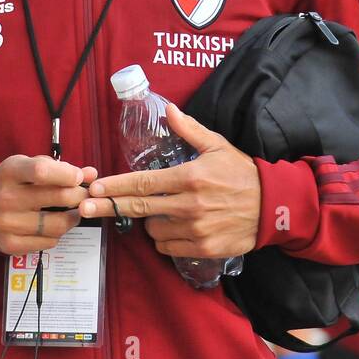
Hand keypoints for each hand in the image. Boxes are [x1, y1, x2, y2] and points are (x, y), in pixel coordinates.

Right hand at [0, 155, 98, 254]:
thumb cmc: (13, 183)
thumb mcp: (29, 165)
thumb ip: (60, 168)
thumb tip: (91, 174)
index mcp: (10, 172)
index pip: (41, 171)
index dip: (67, 174)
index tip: (79, 177)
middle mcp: (5, 197)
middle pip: (58, 198)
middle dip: (80, 196)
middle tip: (84, 195)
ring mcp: (6, 223)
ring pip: (58, 224)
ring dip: (73, 218)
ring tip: (73, 211)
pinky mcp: (9, 244)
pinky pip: (49, 241)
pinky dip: (57, 234)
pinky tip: (53, 225)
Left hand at [81, 104, 259, 259]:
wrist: (273, 206)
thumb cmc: (242, 173)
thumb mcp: (217, 146)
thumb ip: (189, 130)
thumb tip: (167, 110)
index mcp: (189, 177)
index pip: (143, 183)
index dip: (115, 186)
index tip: (94, 187)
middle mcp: (189, 205)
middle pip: (138, 208)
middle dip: (107, 207)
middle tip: (84, 207)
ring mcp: (195, 229)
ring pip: (153, 230)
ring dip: (150, 222)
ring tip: (165, 212)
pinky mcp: (202, 248)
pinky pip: (169, 247)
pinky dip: (166, 239)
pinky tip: (176, 228)